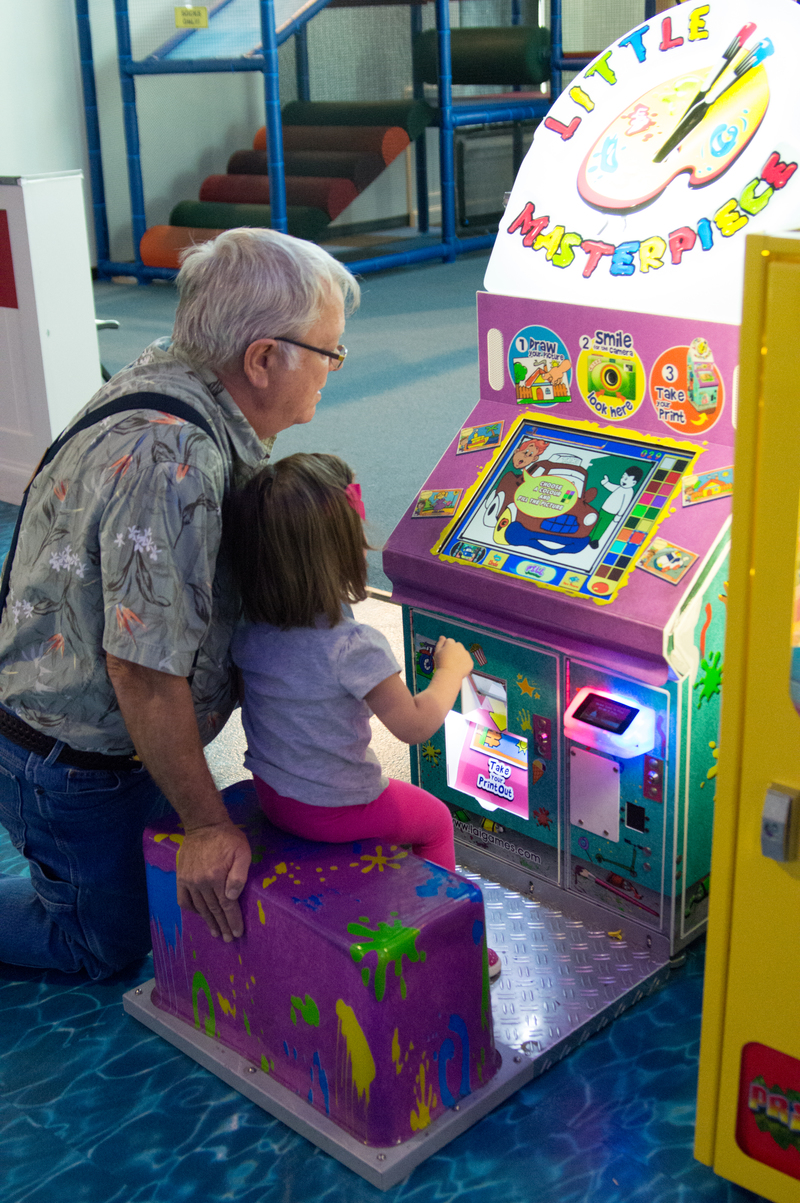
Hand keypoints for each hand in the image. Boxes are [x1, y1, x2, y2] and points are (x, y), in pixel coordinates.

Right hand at [176, 820, 251, 940]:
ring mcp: (189, 881)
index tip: (237, 933)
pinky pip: (184, 899)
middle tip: (228, 939)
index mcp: (217, 878)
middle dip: (222, 926)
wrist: (204, 824)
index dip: (233, 921)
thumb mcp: (242, 852)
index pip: (227, 906)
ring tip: (216, 932)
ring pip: (200, 907)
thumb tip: (232, 898)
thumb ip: (239, 875)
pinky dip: (191, 909)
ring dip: (208, 922)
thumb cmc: (228, 837)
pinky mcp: (181, 877)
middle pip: (214, 910)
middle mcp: (201, 883)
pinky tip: (199, 915)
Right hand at [433, 635, 473, 679]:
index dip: (446, 647)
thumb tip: (442, 637)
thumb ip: (440, 643)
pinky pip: (467, 661)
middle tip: (449, 659)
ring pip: (463, 653)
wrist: (449, 675)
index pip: (449, 641)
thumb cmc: (441, 664)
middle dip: (454, 650)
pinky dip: (464, 664)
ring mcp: (466, 654)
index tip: (444, 653)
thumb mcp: (437, 652)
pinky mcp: (470, 662)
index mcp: (451, 644)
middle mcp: (460, 647)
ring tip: (453, 665)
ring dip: (460, 656)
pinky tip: (458, 668)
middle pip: (457, 646)